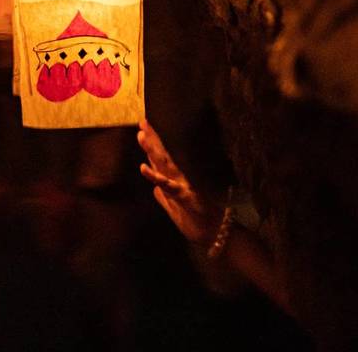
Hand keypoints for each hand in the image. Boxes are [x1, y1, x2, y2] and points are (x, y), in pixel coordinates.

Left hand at [137, 119, 222, 246]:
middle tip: (143, 121)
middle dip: (153, 138)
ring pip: (165, 165)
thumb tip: (155, 187)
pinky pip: (167, 185)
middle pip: (163, 156)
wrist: (215, 236)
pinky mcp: (185, 196)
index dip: (153, 144)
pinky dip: (155, 177)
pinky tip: (144, 168)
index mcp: (177, 181)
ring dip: (153, 150)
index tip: (144, 127)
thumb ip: (165, 196)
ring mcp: (183, 185)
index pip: (162, 160)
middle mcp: (180, 179)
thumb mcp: (175, 208)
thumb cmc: (196, 221)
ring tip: (142, 135)